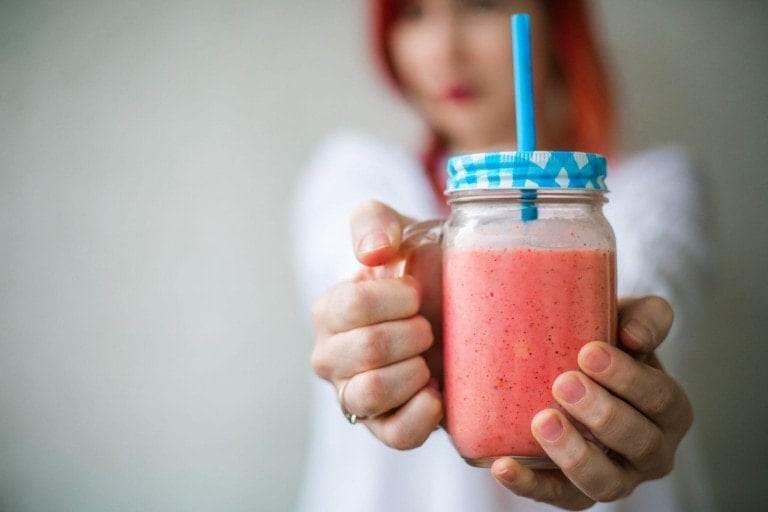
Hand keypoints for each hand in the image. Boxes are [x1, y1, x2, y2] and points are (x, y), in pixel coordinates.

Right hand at [310, 201, 442, 448]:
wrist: (454, 311)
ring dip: (415, 370)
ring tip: (429, 358)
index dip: (397, 298)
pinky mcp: (384, 428)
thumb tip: (373, 254)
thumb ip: (375, 223)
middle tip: (429, 324)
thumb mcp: (401, 233)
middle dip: (413, 332)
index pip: (353, 306)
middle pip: (367, 349)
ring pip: (374, 392)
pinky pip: (395, 434)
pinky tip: (438, 391)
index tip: (417, 291)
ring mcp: (354, 396)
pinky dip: (422, 413)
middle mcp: (330, 357)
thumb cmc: (420, 270)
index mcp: (329, 311)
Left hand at [491, 296, 692, 509]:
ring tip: (542, 421)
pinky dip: (530, 485)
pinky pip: (558, 497)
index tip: (588, 352)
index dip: (629, 378)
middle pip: (640, 443)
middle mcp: (651, 451)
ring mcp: (615, 477)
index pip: (662, 399)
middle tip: (563, 383)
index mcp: (668, 408)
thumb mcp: (627, 319)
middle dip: (603, 414)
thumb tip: (634, 336)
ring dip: (575, 455)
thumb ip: (645, 316)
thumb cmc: (605, 343)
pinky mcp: (575, 492)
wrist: (568, 368)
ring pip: (606, 482)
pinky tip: (503, 466)